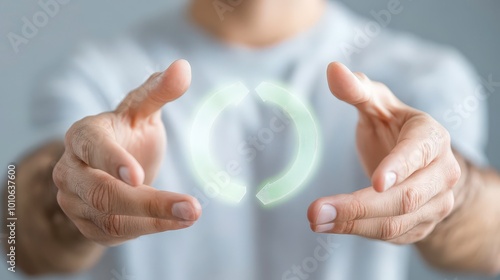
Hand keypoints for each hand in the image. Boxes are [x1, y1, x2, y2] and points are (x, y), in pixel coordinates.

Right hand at [53, 60, 201, 245]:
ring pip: (112, 219)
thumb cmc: (127, 131)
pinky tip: (175, 222)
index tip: (138, 176)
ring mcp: (74, 201)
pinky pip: (116, 234)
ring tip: (192, 214)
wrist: (111, 167)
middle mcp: (70, 170)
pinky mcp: (87, 225)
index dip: (112, 161)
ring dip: (156, 220)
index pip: (92, 148)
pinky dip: (148, 229)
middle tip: (192, 207)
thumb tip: (184, 66)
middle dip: (150, 202)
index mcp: (83, 135)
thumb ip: (159, 90)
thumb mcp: (142, 109)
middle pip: (103, 193)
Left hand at [307, 62, 461, 243]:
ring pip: (395, 222)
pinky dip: (357, 231)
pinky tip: (328, 226)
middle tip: (316, 210)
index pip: (420, 152)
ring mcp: (434, 204)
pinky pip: (389, 235)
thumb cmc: (395, 129)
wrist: (423, 165)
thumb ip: (357, 91)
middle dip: (358, 206)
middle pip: (405, 197)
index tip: (377, 180)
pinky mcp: (419, 226)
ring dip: (352, 224)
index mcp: (432, 137)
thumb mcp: (378, 105)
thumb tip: (333, 68)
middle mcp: (441, 173)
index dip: (400, 166)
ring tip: (314, 220)